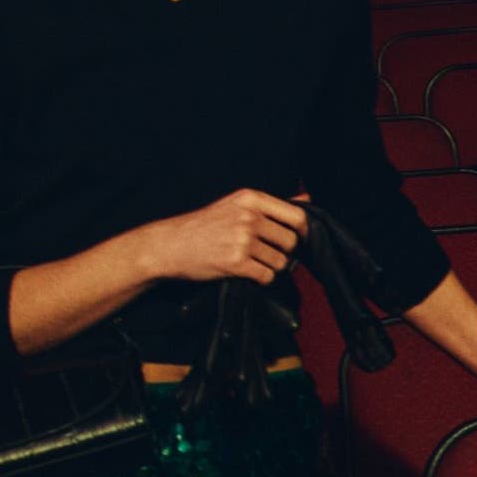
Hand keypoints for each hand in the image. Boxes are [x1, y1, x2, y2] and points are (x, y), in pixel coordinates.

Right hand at [132, 188, 307, 284]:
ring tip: (253, 263)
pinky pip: (267, 276)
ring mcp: (242, 240)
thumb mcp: (236, 205)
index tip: (299, 239)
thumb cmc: (204, 226)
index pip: (297, 215)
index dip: (303, 231)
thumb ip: (272, 205)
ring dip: (272, 267)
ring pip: (281, 261)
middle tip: (267, 254)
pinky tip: (247, 273)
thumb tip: (307, 198)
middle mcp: (249, 217)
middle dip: (285, 252)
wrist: (169, 245)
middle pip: (291, 241)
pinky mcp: (235, 262)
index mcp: (251, 199)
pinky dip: (261, 279)